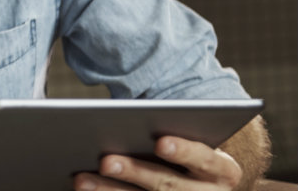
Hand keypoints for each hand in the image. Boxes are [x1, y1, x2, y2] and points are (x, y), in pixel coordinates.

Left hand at [73, 136, 242, 190]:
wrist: (207, 187)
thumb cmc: (192, 157)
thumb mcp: (195, 144)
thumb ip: (171, 134)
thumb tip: (124, 122)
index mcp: (223, 170)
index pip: (204, 159)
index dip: (183, 150)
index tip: (160, 142)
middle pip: (168, 185)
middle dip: (135, 172)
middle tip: (106, 161)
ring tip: (81, 180)